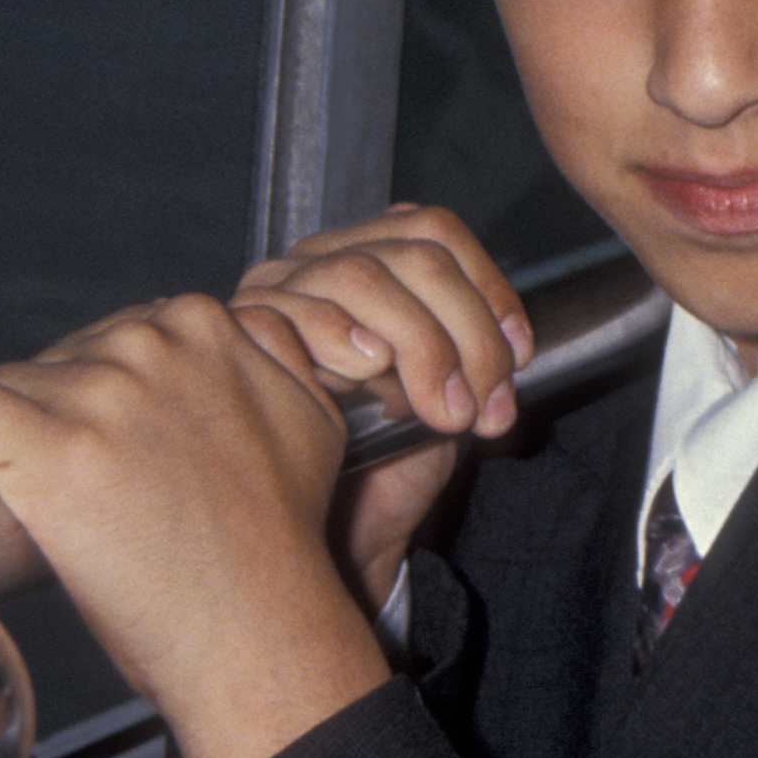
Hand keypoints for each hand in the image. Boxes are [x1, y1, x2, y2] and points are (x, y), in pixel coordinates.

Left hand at [0, 297, 393, 757]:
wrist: (259, 620)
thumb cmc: (282, 537)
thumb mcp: (312, 412)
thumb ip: (272, 353)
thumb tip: (235, 333)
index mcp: (206, 325)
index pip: (113, 334)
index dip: (97, 393)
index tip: (101, 442)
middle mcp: (151, 343)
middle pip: (60, 360)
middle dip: (58, 417)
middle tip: (76, 488)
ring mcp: (100, 393)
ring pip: (7, 387)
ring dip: (7, 442)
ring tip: (23, 501)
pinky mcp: (49, 446)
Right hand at [230, 205, 533, 604]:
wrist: (336, 526)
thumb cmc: (395, 454)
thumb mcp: (453, 392)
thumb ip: (476, 351)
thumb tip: (507, 339)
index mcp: (375, 258)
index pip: (435, 231)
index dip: (488, 287)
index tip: (518, 355)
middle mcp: (322, 262)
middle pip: (413, 257)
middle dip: (468, 333)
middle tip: (484, 404)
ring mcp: (277, 291)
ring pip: (361, 277)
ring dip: (420, 344)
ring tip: (440, 409)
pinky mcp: (239, 332)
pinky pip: (290, 313)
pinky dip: (342, 342)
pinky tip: (368, 374)